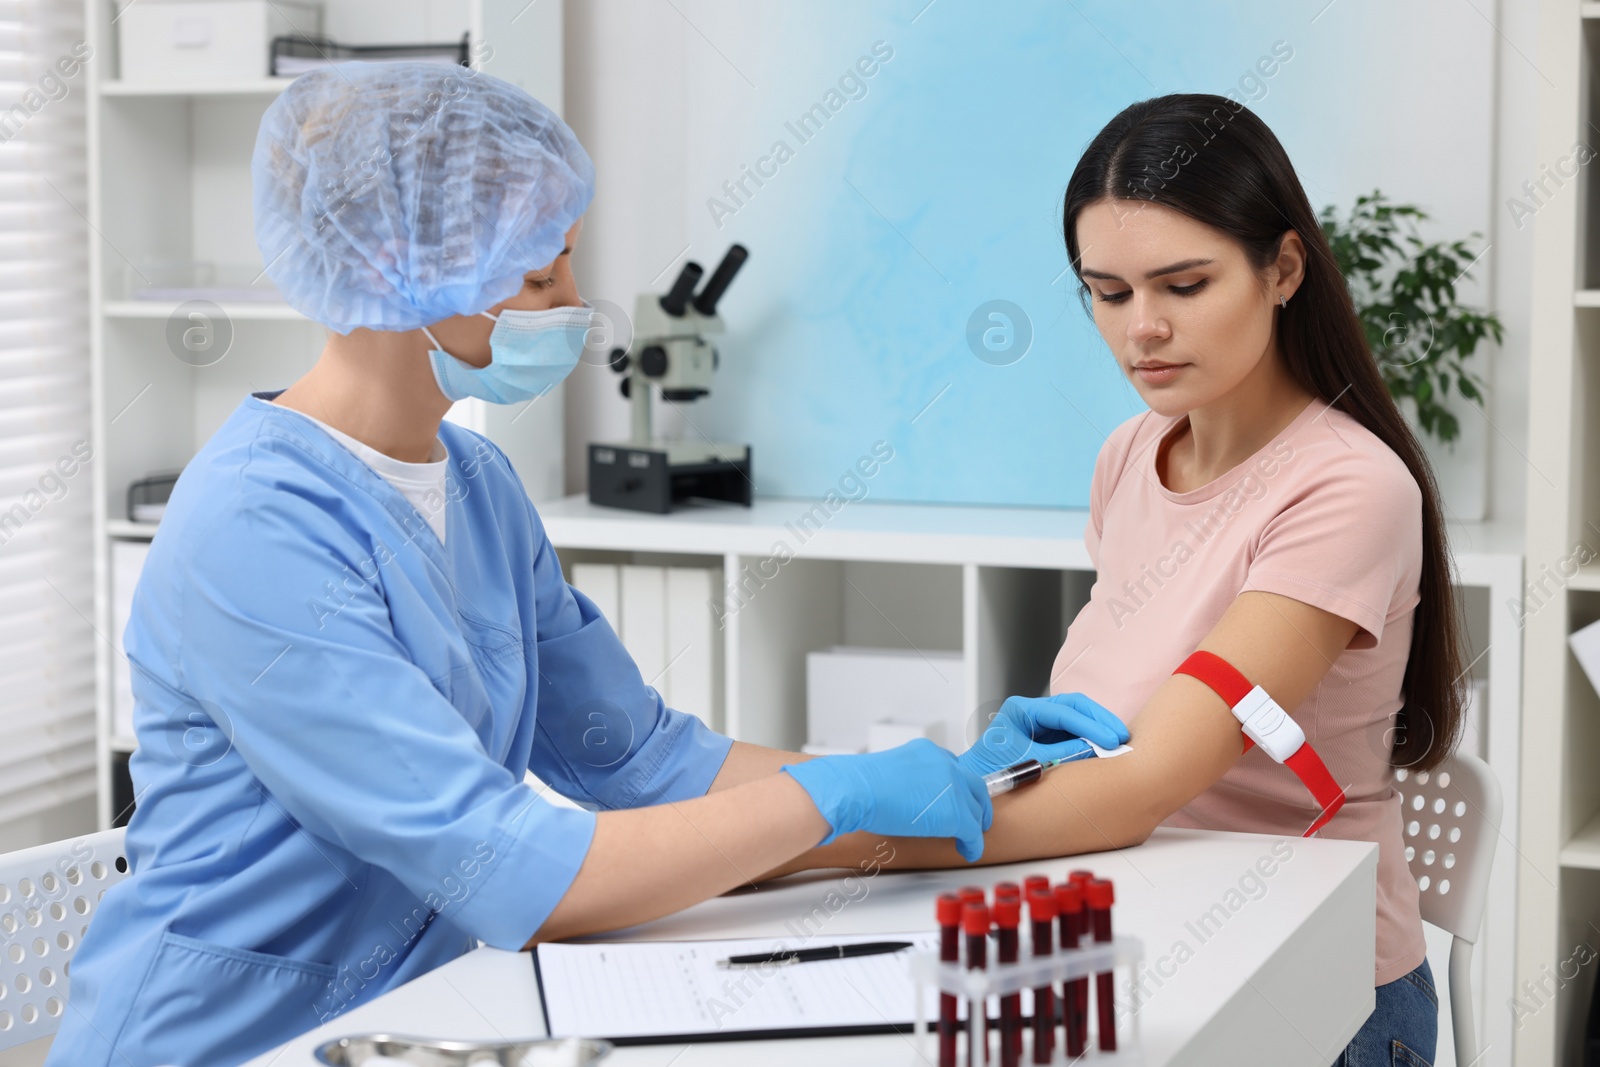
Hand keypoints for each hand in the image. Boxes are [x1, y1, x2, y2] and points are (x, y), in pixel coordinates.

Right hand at [783, 739, 992, 861]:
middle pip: (974, 785)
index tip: (955, 796)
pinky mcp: (956, 813)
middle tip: (975, 817)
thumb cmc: (859, 784)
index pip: (953, 767)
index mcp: (928, 751)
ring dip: (974, 825)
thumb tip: (903, 795)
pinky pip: (973, 832)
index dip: (957, 786)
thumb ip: (906, 779)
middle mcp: (945, 764)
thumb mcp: (888, 772)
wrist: (856, 790)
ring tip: (969, 838)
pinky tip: (968, 851)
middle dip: (977, 802)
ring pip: (975, 809)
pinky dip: (973, 845)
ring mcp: (953, 787)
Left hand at [957, 692, 1128, 778]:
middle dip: (1100, 719)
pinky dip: (1092, 736)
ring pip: (1078, 715)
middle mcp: (1032, 710)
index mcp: (1021, 710)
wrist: (977, 784)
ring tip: (1120, 741)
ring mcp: (1041, 721)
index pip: (1063, 711)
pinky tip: (1107, 745)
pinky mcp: (1049, 734)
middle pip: (1074, 705)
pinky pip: (1075, 730)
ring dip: (1099, 726)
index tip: (1110, 740)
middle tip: (1122, 736)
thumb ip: (1063, 754)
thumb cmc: (994, 772)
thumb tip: (1096, 750)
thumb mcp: (1030, 762)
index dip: (1090, 725)